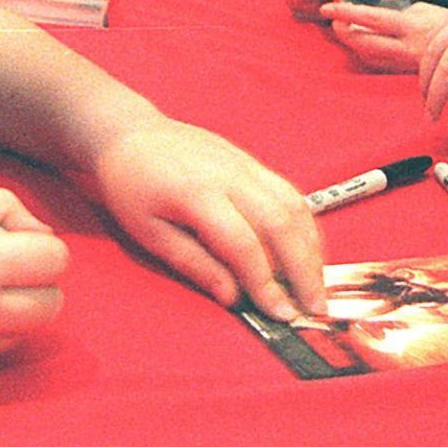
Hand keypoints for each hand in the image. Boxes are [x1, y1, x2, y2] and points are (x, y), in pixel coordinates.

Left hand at [84, 116, 324, 319]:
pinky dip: (305, 224)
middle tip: (315, 308)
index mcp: (198, 193)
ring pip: (294, 205)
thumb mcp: (148, 231)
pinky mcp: (251, 161)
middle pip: (281, 224)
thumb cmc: (130, 184)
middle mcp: (230, 175)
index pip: (244, 245)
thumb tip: (233, 298)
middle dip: (304, 270)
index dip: (266, 283)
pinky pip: (289, 192)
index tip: (281, 314)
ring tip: (317, 284)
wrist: (130, 132)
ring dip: (312, 248)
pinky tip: (307, 250)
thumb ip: (193, 264)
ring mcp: (245, 164)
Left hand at [315, 0, 447, 71]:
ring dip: (356, 46)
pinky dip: (370, 56)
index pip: (373, 19)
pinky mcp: (414, 75)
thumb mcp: (427, 11)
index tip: (328, 9)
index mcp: (413, 27)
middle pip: (366, 44)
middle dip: (346, 34)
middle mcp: (410, 48)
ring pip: (373, 59)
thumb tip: (382, 20)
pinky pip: (385, 66)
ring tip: (344, 31)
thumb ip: (404, 14)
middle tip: (333, 23)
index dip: (348, 14)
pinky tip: (363, 47)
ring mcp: (411, 64)